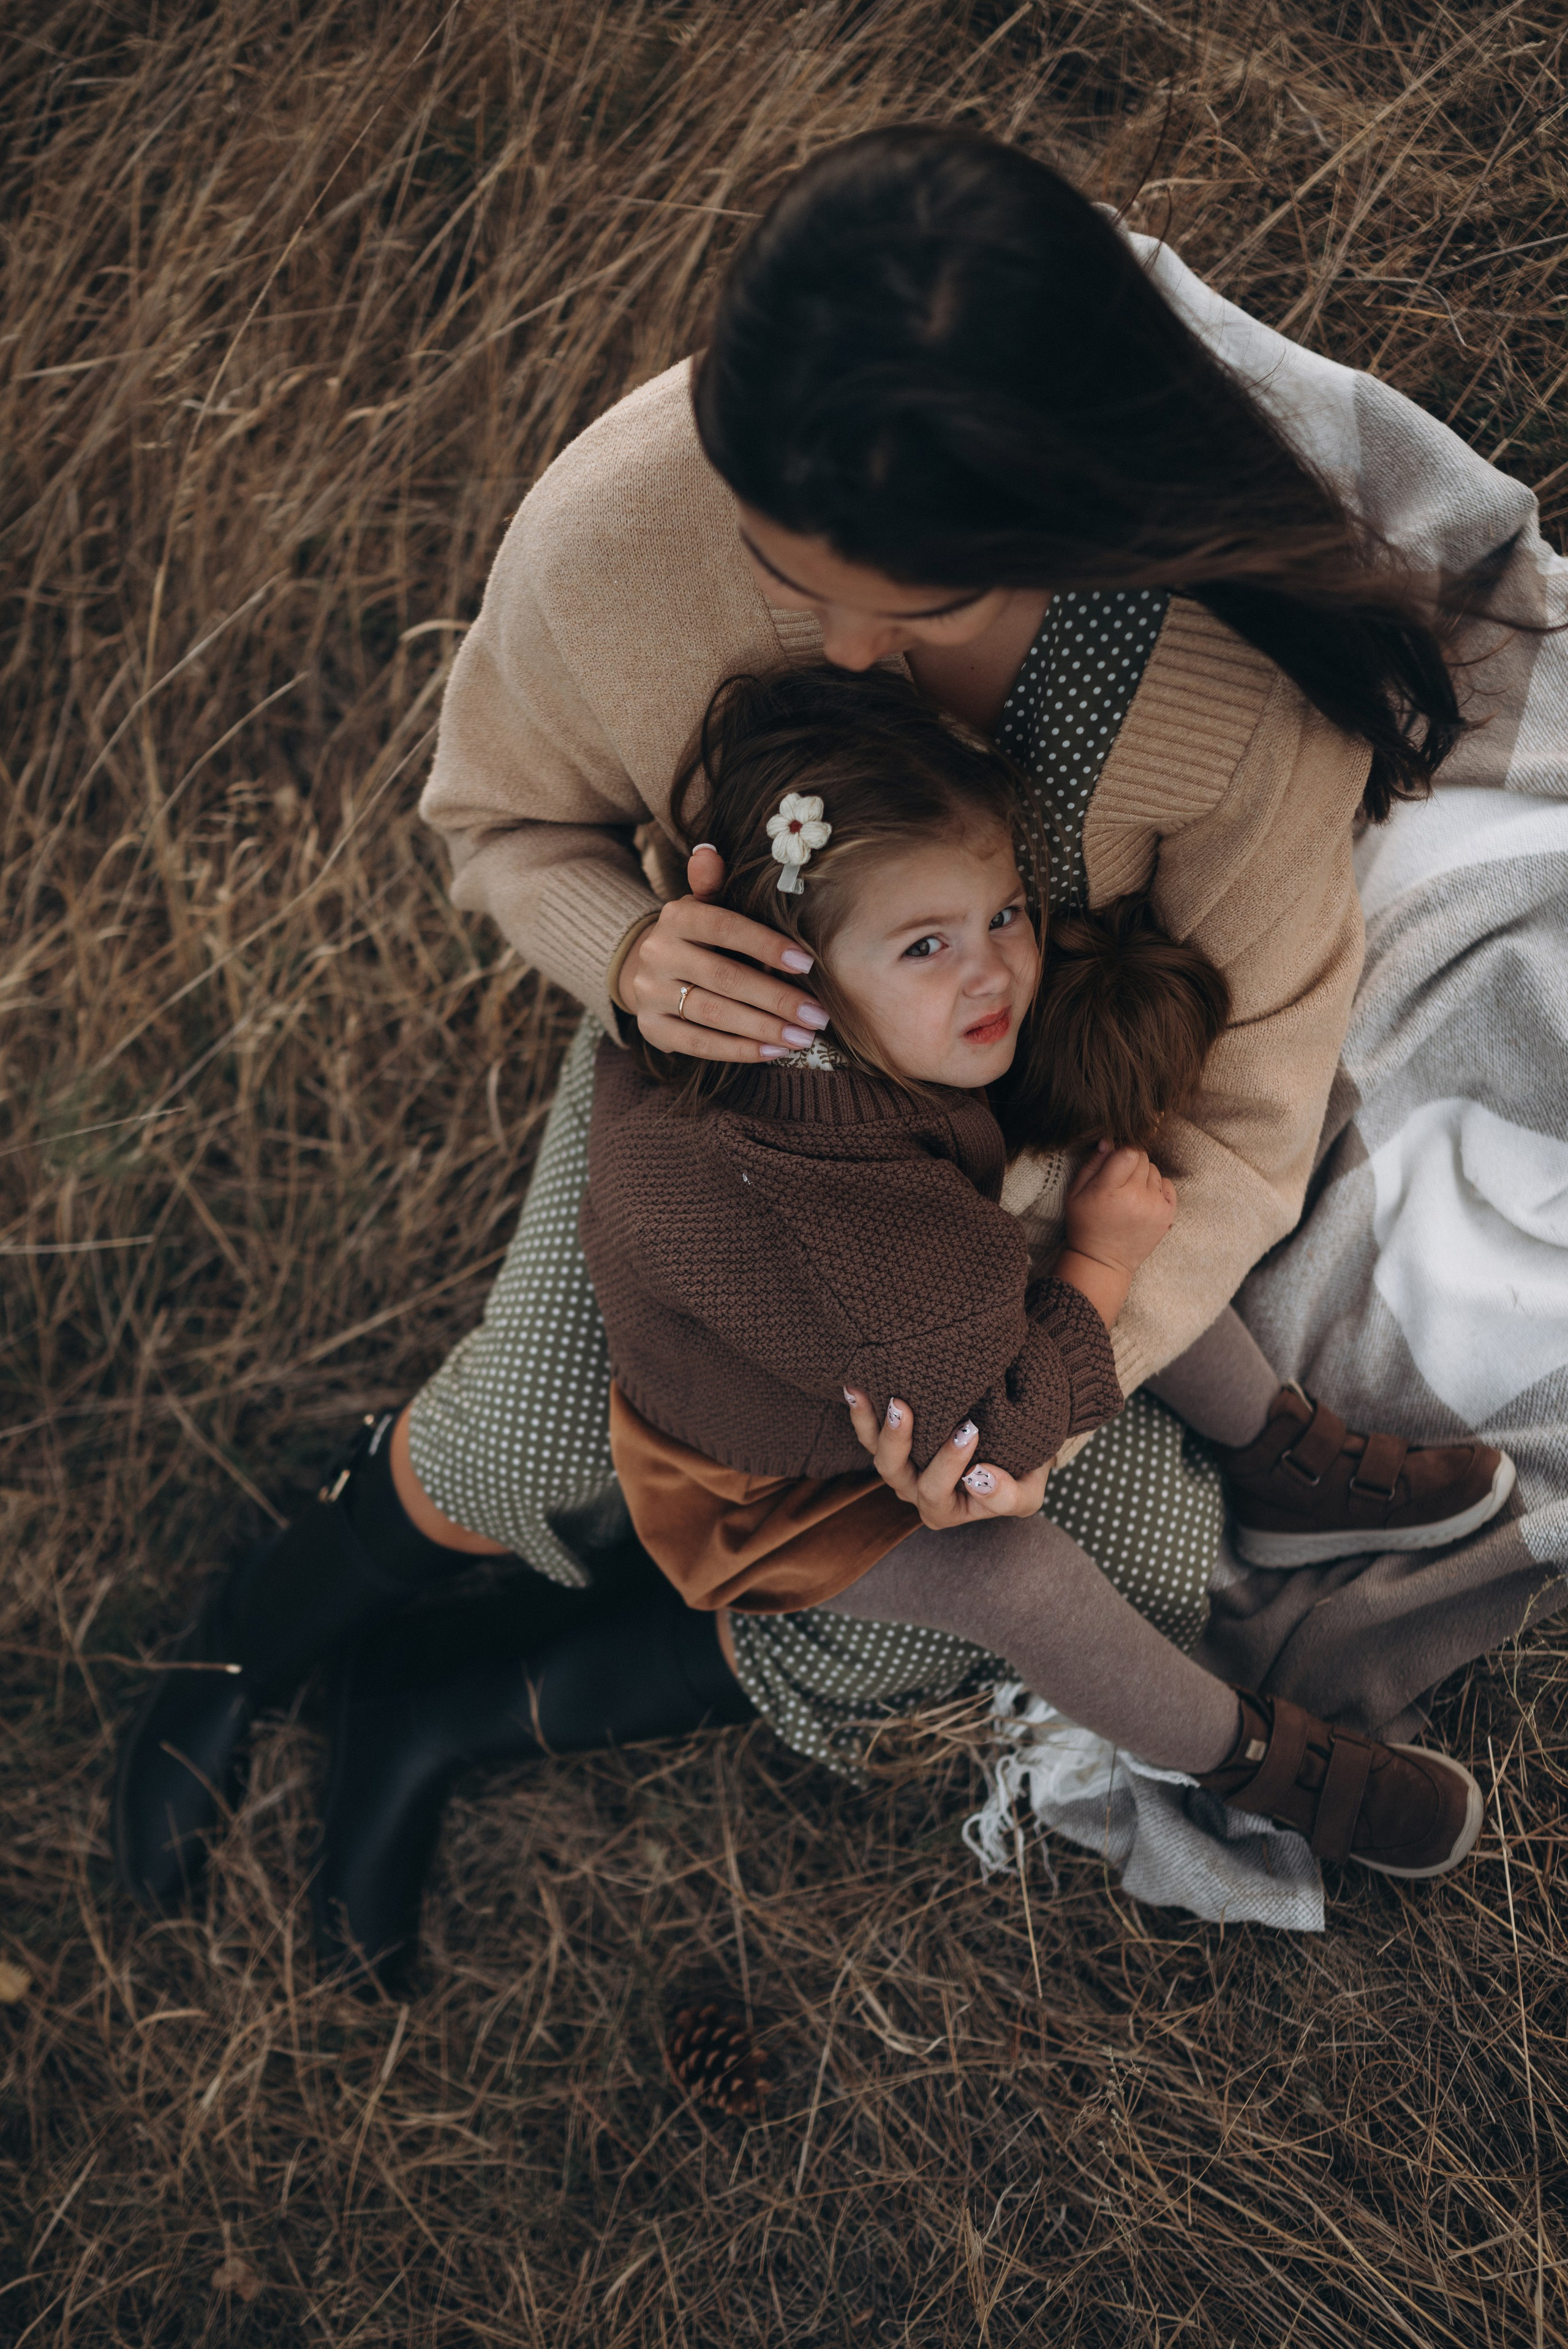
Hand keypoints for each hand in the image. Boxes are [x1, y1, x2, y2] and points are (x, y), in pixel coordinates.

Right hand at [621, 846, 829, 1062]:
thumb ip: (713, 884)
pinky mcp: (652, 1028)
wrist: (645, 968)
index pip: (725, 928)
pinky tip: (774, 1051)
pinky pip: (699, 1044)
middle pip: (724, 978)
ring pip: (714, 1014)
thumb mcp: (705, 905)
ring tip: (804, 1037)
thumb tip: (708, 852)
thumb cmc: (697, 936)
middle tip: (818, 1015)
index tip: (807, 965)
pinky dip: (740, 1050)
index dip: (767, 946)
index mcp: (676, 917)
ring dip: (764, 1028)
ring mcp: (651, 994)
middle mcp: (658, 954)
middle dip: (776, 998)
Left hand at [842, 1390, 1048, 1528]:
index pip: (937, 1493)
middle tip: (904, 1407)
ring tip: (881, 1396)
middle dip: (899, 1440)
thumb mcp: (1028, 1492)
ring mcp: (901, 1467)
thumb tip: (980, 1479)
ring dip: (876, 1425)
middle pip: (896, 1473)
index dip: (949, 1465)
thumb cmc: (1021, 1470)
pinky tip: (855, 1388)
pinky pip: (869, 1432)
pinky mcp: (892, 1442)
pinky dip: (862, 1413)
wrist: (1016, 1442)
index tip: (972, 1431)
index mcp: (944, 1509)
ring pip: (878, 1452)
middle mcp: (915, 1491)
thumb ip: (1009, 1496)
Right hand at [1064, 1141, 1174, 1275]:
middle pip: (1143, 1158)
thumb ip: (1093, 1163)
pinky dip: (1157, 1188)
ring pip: (1155, 1170)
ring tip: (1130, 1193)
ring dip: (1143, 1176)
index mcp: (1109, 1190)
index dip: (1121, 1152)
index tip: (1114, 1162)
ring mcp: (1154, 1207)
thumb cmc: (1086, 1225)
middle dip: (1131, 1163)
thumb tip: (1109, 1140)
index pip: (1128, 1151)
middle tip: (1120, 1180)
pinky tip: (1143, 1199)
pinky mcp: (1167, 1215)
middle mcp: (1135, 1197)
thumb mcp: (1075, 1193)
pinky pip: (1168, 1185)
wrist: (1103, 1261)